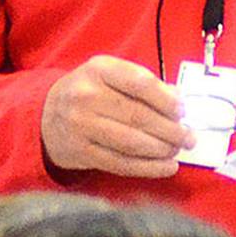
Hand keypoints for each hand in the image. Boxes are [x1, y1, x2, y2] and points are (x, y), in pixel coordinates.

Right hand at [41, 55, 191, 176]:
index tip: (183, 111)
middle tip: (189, 137)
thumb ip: (142, 83)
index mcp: (99, 69)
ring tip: (178, 150)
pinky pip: (122, 163)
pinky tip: (167, 166)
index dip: (167, 100)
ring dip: (162, 149)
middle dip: (171, 130)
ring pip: (131, 142)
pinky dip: (149, 167)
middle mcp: (87, 96)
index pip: (140, 83)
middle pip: (139, 116)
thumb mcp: (110, 75)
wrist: (46, 116)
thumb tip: (178, 100)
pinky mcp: (82, 152)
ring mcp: (82, 126)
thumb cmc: (89, 92)